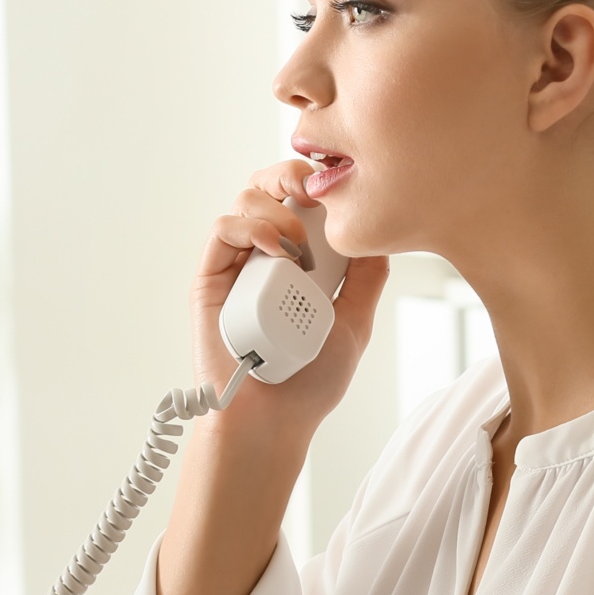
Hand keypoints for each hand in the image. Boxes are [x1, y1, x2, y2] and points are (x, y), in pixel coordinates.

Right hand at [194, 162, 388, 438]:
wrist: (273, 420)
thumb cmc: (310, 382)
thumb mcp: (354, 323)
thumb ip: (366, 280)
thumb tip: (382, 234)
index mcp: (300, 260)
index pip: (303, 201)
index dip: (319, 181)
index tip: (342, 184)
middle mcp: (266, 255)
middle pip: (270, 186)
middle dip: (291, 174)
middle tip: (314, 188)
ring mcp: (238, 265)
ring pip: (246, 200)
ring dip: (276, 206)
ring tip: (299, 243)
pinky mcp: (212, 279)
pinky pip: (223, 230)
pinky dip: (248, 226)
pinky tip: (273, 247)